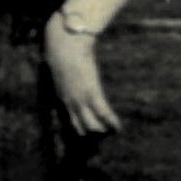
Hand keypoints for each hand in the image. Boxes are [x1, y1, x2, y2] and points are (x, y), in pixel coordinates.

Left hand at [44, 16, 121, 135]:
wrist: (65, 45)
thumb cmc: (62, 52)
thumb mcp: (62, 67)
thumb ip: (66, 74)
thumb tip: (67, 72)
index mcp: (62, 96)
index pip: (71, 119)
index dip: (81, 127)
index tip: (89, 132)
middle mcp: (70, 103)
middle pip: (81, 127)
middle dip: (92, 133)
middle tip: (104, 135)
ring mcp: (80, 99)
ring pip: (92, 125)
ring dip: (103, 130)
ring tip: (113, 132)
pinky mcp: (92, 93)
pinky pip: (103, 113)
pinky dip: (112, 122)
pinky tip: (118, 127)